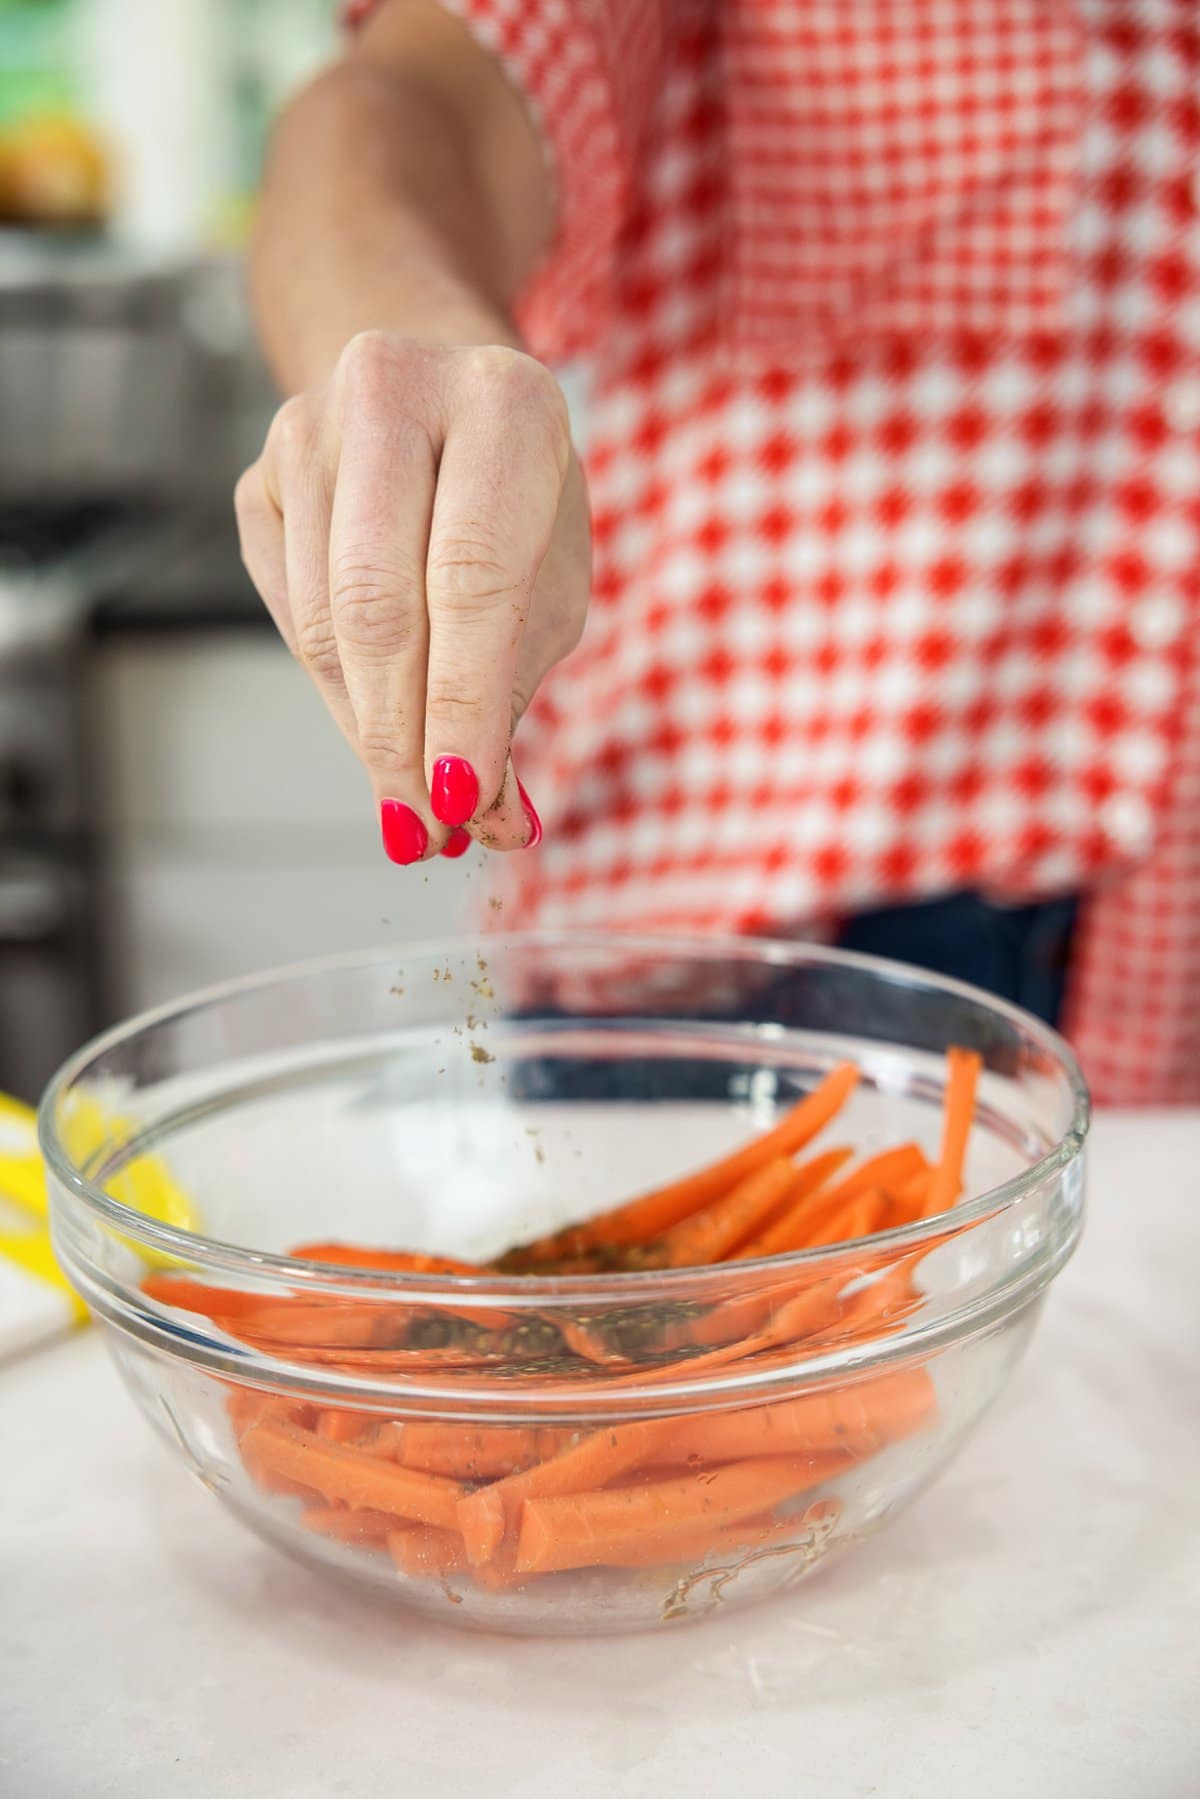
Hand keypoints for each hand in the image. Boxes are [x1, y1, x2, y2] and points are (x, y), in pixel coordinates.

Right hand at [235, 330, 589, 860]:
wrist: (434, 388)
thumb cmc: (515, 497)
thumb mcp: (551, 574)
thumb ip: (518, 687)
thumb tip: (494, 822)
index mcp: (500, 400)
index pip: (469, 578)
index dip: (463, 703)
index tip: (468, 802)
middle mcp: (391, 393)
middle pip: (377, 606)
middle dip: (405, 740)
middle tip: (433, 829)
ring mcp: (306, 431)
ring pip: (322, 625)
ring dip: (370, 735)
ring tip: (416, 804)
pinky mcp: (256, 480)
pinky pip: (287, 618)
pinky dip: (339, 698)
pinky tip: (380, 730)